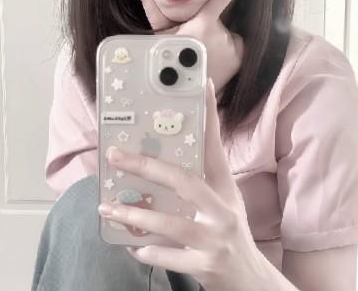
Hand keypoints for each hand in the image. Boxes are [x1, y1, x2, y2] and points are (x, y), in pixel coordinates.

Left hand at [98, 78, 269, 290]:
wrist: (250, 279)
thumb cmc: (229, 231)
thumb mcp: (222, 200)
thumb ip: (199, 179)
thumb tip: (165, 156)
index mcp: (225, 188)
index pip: (215, 146)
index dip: (209, 115)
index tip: (200, 85)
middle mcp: (223, 210)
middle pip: (183, 181)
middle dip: (146, 166)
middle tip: (115, 155)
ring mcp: (215, 239)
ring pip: (170, 223)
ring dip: (135, 215)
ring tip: (107, 206)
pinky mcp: (206, 266)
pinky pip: (169, 257)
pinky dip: (148, 251)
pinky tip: (131, 246)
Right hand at [134, 0, 264, 94]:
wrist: (180, 91)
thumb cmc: (166, 63)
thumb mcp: (159, 36)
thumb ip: (153, 11)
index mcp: (203, 22)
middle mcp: (221, 32)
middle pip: (219, 23)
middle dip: (209, 30)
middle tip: (193, 47)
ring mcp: (232, 47)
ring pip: (227, 37)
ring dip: (217, 44)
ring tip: (202, 58)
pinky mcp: (238, 60)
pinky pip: (234, 50)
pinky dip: (227, 54)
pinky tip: (213, 64)